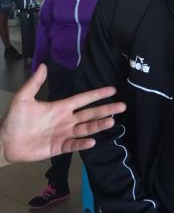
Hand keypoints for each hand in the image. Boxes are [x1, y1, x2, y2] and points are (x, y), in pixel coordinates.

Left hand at [0, 64, 124, 162]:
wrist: (5, 141)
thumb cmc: (15, 120)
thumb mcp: (23, 99)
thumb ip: (34, 84)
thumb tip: (42, 65)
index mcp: (61, 107)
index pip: (83, 99)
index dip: (97, 94)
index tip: (112, 90)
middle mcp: (67, 120)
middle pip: (90, 114)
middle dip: (106, 110)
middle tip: (122, 106)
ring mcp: (64, 134)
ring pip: (86, 128)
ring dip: (98, 125)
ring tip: (111, 121)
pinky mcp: (59, 147)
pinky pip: (74, 145)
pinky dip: (83, 143)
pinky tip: (93, 141)